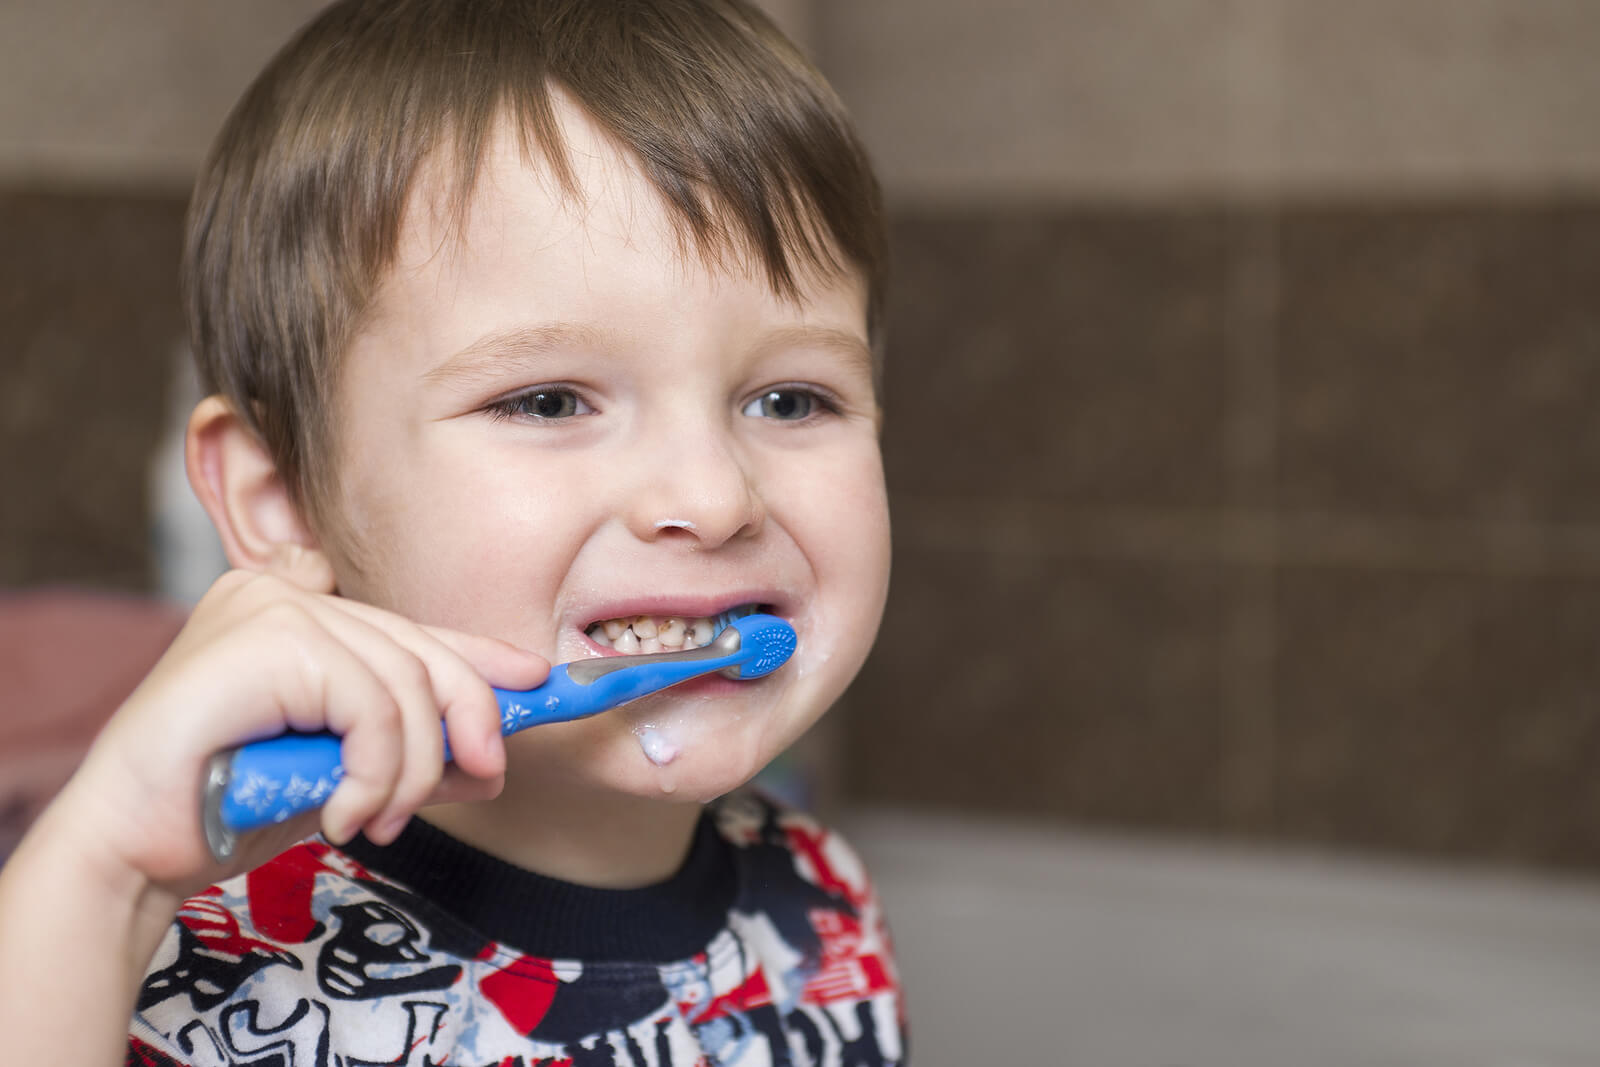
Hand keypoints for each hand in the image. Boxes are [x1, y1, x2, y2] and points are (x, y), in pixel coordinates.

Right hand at [48, 569, 548, 902]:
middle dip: (469, 723)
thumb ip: (409, 748)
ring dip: (413, 770)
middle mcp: (286, 594)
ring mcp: (273, 608)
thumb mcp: (343, 770)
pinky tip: (348, 813)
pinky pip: (372, 704)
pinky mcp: (267, 637)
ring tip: (382, 819)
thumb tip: (491, 753)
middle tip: (482, 781)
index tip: (535, 683)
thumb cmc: (228, 808)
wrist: (132, 848)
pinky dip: (378, 772)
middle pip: (421, 651)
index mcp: (298, 612)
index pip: (410, 630)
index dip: (479, 658)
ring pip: (406, 684)